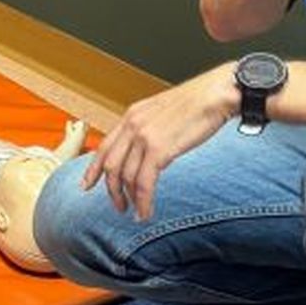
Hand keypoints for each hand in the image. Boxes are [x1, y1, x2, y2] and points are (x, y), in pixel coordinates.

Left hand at [80, 65, 237, 220]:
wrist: (219, 92)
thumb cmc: (201, 101)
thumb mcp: (164, 111)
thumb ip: (149, 128)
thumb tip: (147, 149)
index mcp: (132, 115)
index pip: (104, 146)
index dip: (92, 169)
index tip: (86, 185)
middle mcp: (132, 125)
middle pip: (110, 166)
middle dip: (111, 190)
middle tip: (119, 206)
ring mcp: (143, 137)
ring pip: (126, 177)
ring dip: (129, 199)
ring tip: (136, 212)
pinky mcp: (158, 149)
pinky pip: (144, 183)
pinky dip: (143, 202)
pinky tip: (146, 211)